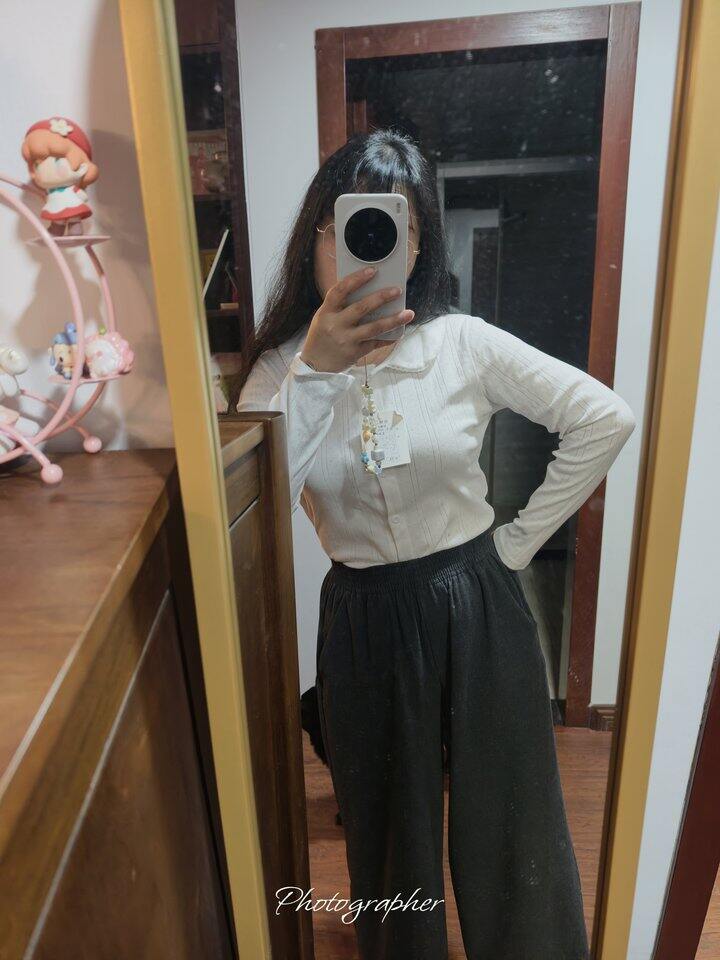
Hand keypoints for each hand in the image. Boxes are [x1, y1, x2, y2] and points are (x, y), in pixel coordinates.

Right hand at [300, 266, 414, 372]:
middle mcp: (335, 325)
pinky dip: (388, 338)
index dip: (356, 279)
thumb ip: (341, 306)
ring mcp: (346, 340)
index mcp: (326, 312)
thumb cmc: (322, 336)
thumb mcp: (324, 318)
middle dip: (381, 297)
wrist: (315, 365)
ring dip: (393, 320)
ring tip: (408, 313)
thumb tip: (368, 292)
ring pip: (373, 328)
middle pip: (361, 308)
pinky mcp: (354, 353)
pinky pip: (375, 343)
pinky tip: (399, 333)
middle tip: (397, 290)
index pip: (340, 290)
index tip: (372, 271)